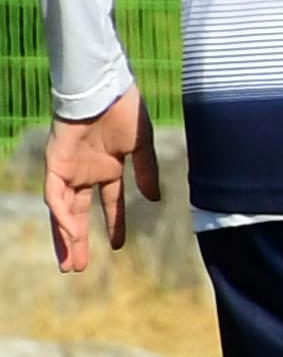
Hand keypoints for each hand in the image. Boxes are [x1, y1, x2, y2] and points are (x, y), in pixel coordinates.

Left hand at [43, 87, 159, 274]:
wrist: (105, 88)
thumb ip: (146, 173)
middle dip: (77, 241)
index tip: (117, 246)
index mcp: (107, 169)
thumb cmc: (125, 110)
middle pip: (76, 214)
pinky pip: (54, 194)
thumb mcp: (142, 146)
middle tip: (77, 268)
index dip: (113, 224)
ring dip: (64, 237)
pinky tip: (68, 232)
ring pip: (61, 211)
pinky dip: (60, 214)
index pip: (108, 204)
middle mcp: (85, 173)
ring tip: (69, 262)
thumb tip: (154, 200)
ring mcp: (68, 169)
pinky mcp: (55, 163)